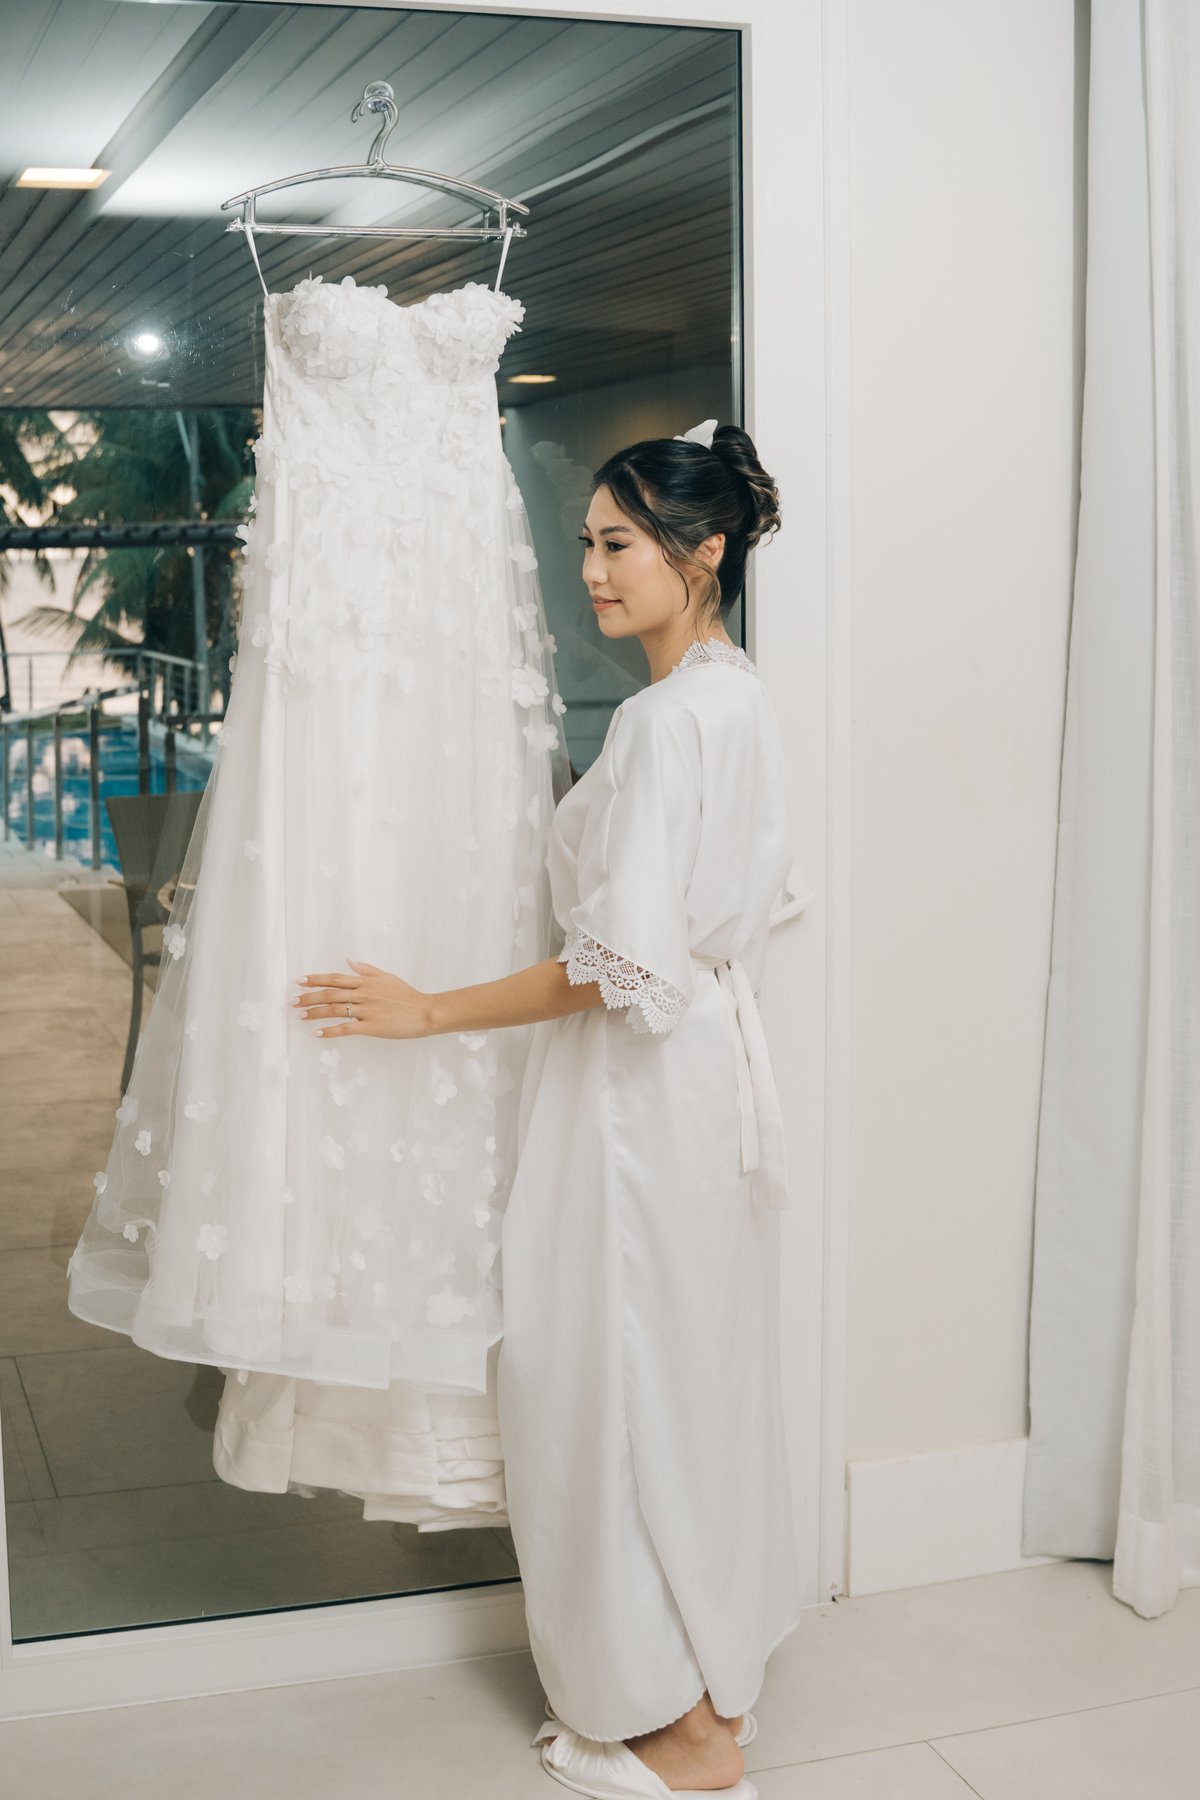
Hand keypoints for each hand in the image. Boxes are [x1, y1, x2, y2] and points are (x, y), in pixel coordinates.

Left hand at [292, 961, 433, 1038]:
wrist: (425, 1012)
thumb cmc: (407, 995)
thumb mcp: (387, 977)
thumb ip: (366, 969)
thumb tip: (348, 959)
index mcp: (367, 982)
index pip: (335, 978)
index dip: (315, 979)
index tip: (299, 981)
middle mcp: (364, 994)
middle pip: (330, 994)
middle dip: (308, 997)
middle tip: (291, 1001)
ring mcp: (367, 1011)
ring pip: (334, 1010)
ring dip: (314, 1012)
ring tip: (300, 1015)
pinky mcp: (371, 1027)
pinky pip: (345, 1029)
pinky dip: (329, 1031)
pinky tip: (316, 1033)